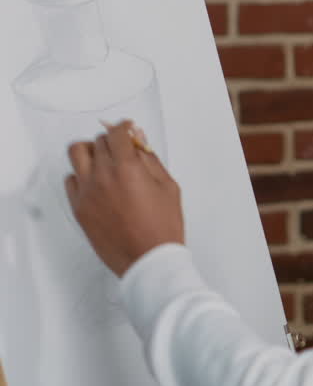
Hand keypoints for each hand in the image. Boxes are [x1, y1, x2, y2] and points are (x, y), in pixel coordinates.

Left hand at [65, 121, 184, 276]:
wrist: (148, 258)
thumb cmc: (162, 226)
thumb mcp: (168, 187)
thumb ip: (151, 160)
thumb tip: (139, 142)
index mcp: (128, 168)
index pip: (118, 133)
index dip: (124, 127)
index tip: (128, 129)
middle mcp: (103, 176)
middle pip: (98, 141)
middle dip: (112, 141)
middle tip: (122, 149)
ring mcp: (87, 192)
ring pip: (76, 153)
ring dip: (90, 151)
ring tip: (102, 160)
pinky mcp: (79, 207)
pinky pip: (70, 180)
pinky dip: (81, 175)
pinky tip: (96, 182)